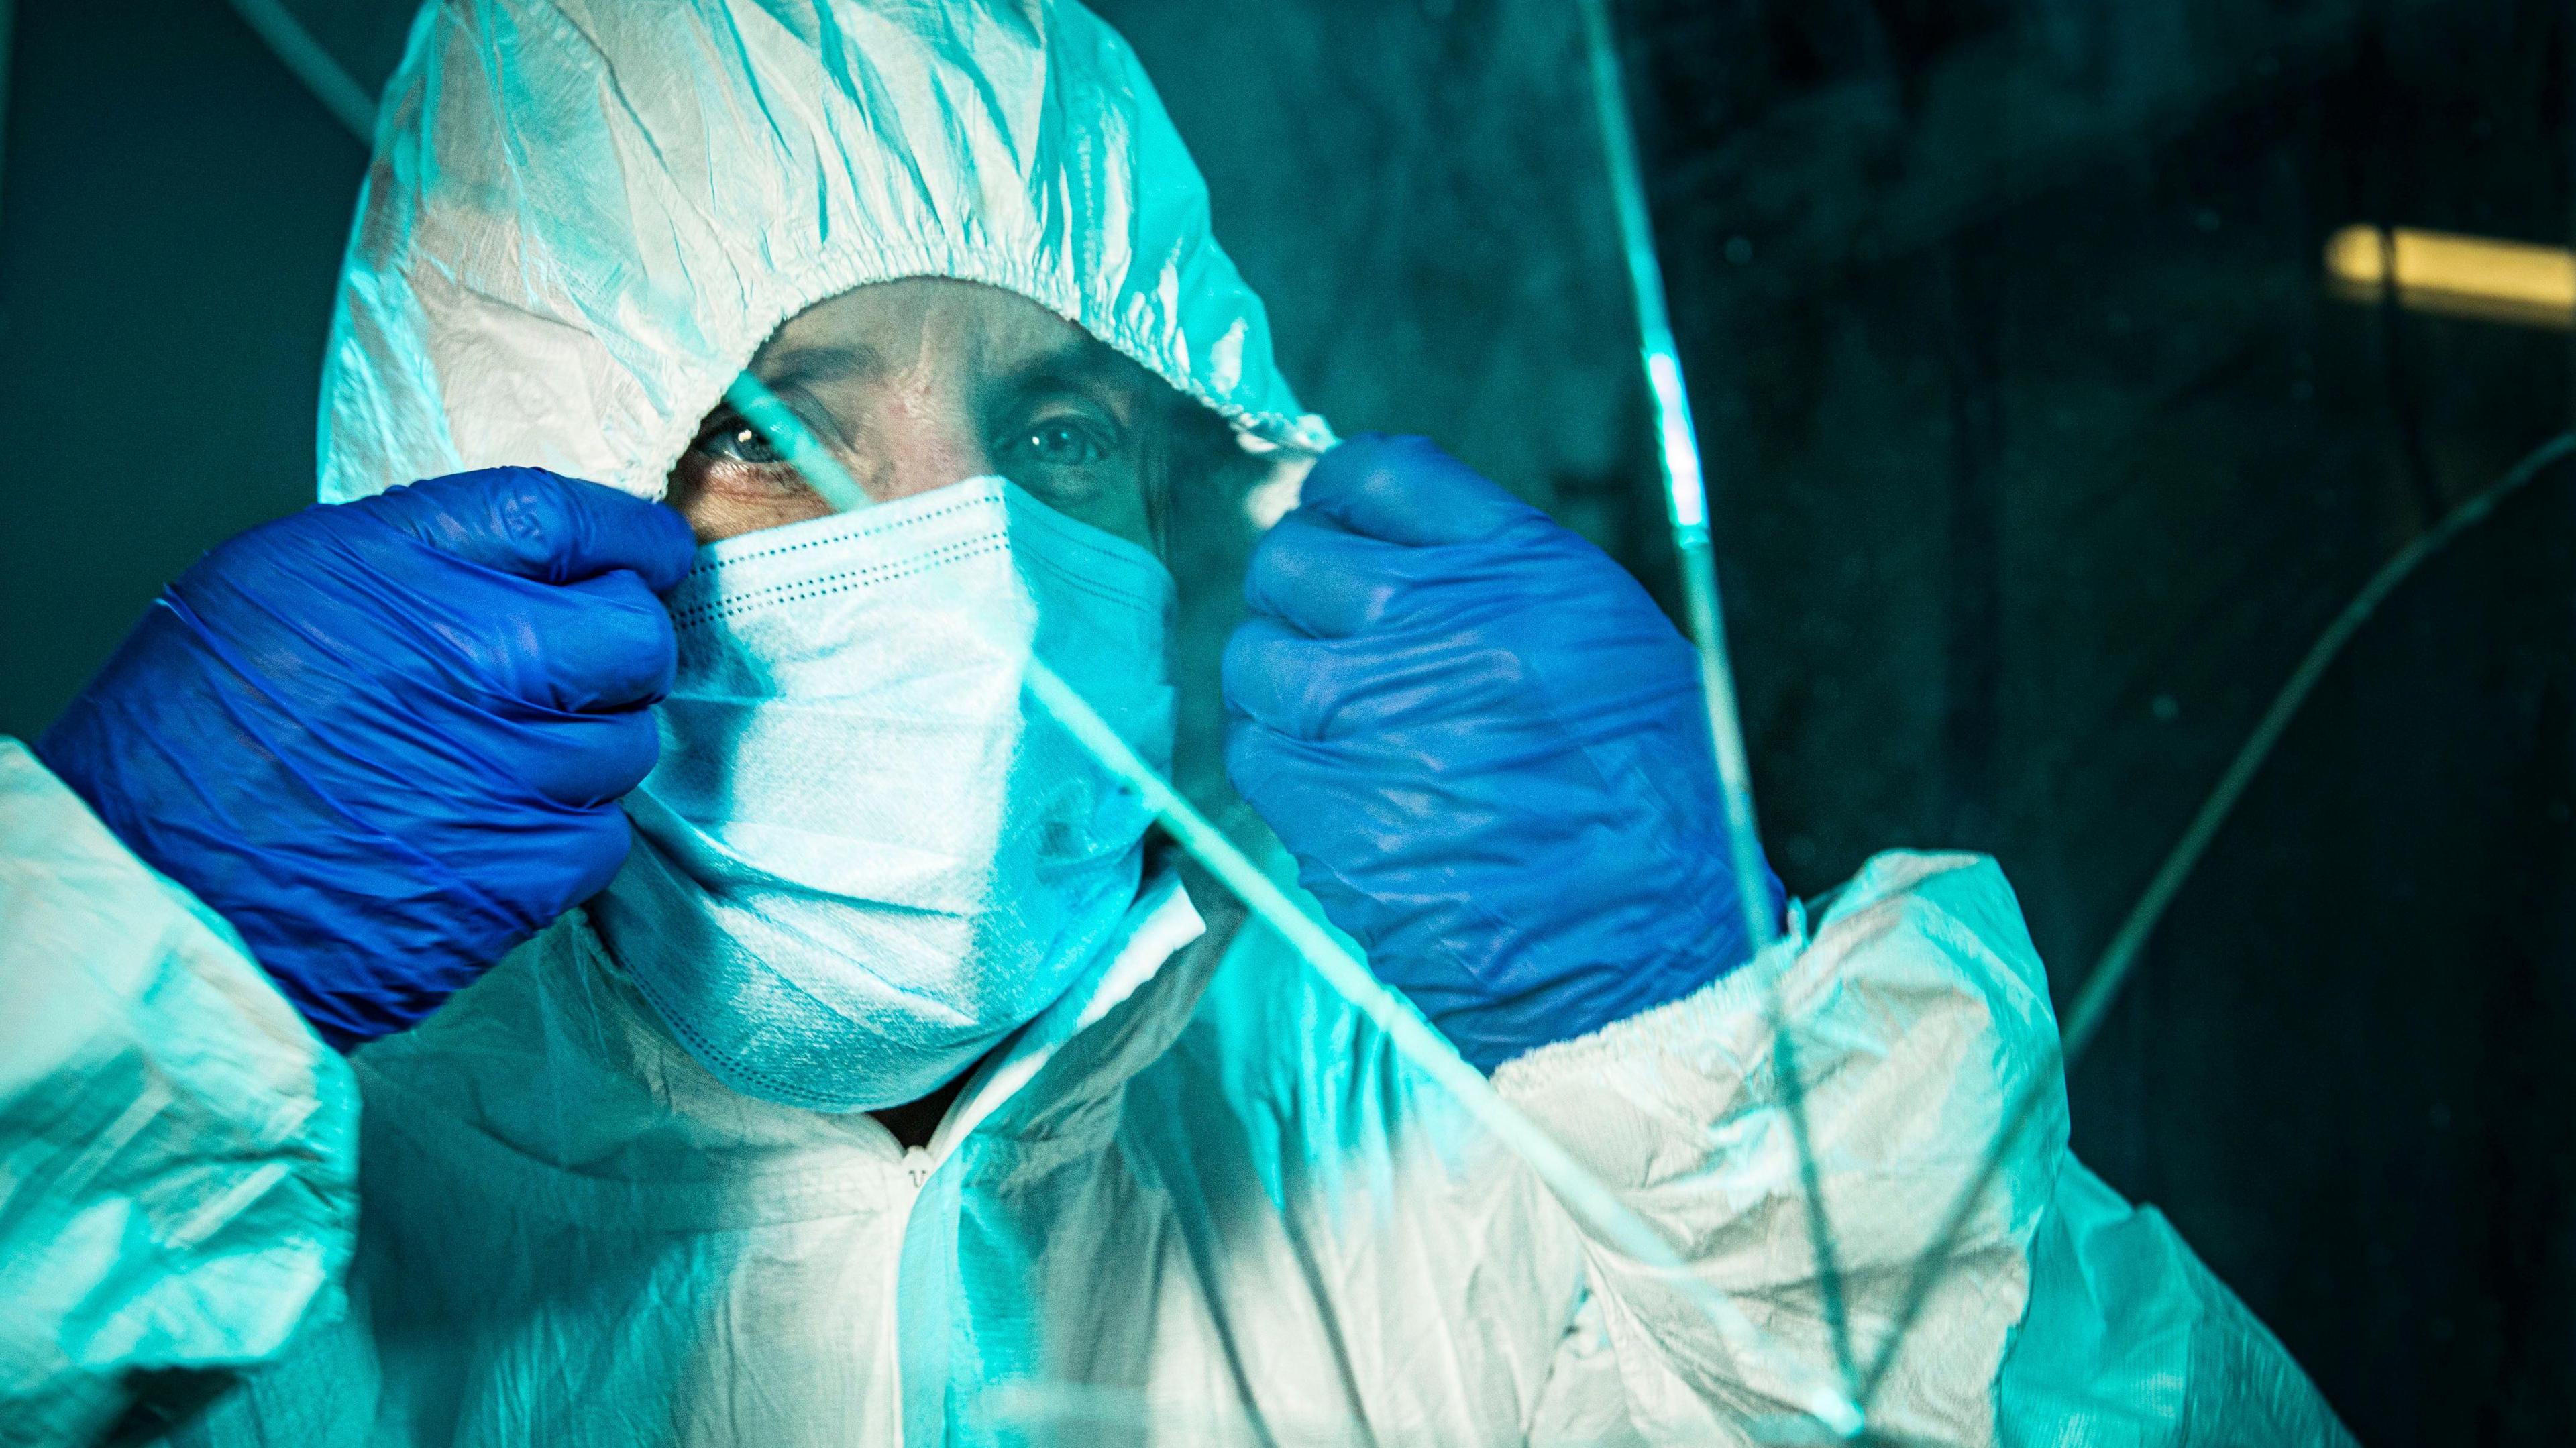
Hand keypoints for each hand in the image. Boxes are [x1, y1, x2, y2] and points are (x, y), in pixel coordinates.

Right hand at [37, 468, 695, 1047]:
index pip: (569, 520)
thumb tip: (530, 561)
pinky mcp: (526, 873)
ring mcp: (512, 772)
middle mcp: (475, 659)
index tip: (649, 553)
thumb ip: (415, 560)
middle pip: (634, 632)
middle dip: (622, 646)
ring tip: (502, 762)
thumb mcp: (275, 586)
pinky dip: (568, 833)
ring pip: (630, 740)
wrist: (152, 894)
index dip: (628, 536)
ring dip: (589, 746)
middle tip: (578, 668)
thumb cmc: (189, 745)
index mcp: (401, 570)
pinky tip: (495, 831)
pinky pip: (603, 836)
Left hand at [1223, 436, 1781, 1070]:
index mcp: (1518, 570)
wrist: (1642, 949)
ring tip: (1337, 715)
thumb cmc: (1647, 798)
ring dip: (1282, 674)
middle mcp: (1433, 626)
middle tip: (1331, 625)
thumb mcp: (1610, 641)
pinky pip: (1250, 747)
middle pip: (1292, 551)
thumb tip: (1380, 537)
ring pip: (1252, 651)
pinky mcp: (1320, 807)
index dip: (1343, 492)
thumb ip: (1495, 573)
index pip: (1379, 472)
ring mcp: (1364, 717)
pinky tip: (1333, 778)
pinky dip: (1278, 755)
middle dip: (1302, 582)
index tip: (1339, 519)